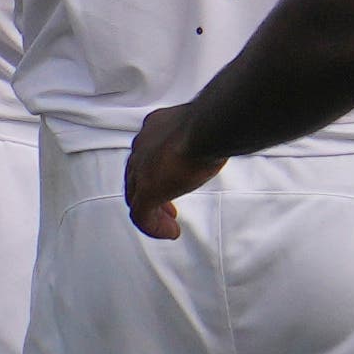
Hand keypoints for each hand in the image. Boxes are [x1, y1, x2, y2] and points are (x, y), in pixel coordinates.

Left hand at [125, 103, 222, 239]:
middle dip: (150, 194)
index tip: (172, 181)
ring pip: (135, 197)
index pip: (146, 154)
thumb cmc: (213, 122)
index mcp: (155, 128)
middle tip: (167, 209)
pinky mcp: (147, 189)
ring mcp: (142, 168)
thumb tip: (217, 139)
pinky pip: (141, 215)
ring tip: (168, 226)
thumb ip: (202, 135)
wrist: (208, 128)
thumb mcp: (204, 128)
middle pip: (136, 176)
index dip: (155, 171)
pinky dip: (154, 227)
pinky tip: (170, 232)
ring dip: (152, 214)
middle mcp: (143, 146)